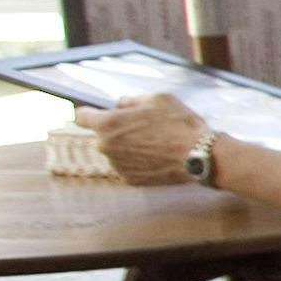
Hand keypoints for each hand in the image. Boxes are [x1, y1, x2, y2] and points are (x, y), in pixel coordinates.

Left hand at [86, 95, 204, 183]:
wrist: (200, 156)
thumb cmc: (179, 124)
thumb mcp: (158, 99)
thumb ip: (132, 101)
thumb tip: (120, 105)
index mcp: (109, 124)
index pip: (81, 116)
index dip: (89, 113)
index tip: (96, 113)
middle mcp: (106, 147)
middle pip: (102, 136)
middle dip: (117, 131)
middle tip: (142, 128)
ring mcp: (117, 166)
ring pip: (116, 152)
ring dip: (128, 147)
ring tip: (155, 144)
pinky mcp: (130, 180)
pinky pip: (127, 166)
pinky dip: (138, 162)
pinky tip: (157, 157)